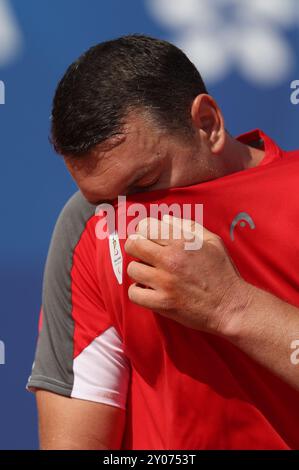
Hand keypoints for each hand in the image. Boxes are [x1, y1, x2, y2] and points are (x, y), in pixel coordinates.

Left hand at [124, 215, 252, 334]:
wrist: (230, 306)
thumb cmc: (223, 273)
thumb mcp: (213, 242)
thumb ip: (188, 226)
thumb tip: (165, 219)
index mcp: (182, 242)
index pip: (145, 226)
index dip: (143, 230)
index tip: (148, 238)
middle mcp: (170, 260)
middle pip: (133, 245)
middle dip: (136, 248)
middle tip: (144, 255)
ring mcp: (164, 282)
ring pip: (132, 269)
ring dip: (139, 271)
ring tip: (150, 274)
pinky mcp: (162, 303)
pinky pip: (134, 293)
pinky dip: (138, 292)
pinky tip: (149, 290)